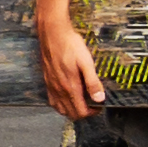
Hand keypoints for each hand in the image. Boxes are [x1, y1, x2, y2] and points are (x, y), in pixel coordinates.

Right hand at [46, 9, 105, 123]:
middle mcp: (58, 89)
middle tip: (93, 104)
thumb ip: (93, 82)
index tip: (100, 105)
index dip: (93, 112)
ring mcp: (51, 85)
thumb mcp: (86, 62)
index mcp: (69, 86)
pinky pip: (52, 100)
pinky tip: (67, 97)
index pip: (80, 111)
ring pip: (60, 108)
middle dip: (83, 112)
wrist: (52, 33)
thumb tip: (99, 98)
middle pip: (70, 113)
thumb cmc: (70, 45)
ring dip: (71, 110)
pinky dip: (61, 104)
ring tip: (82, 101)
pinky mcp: (47, 80)